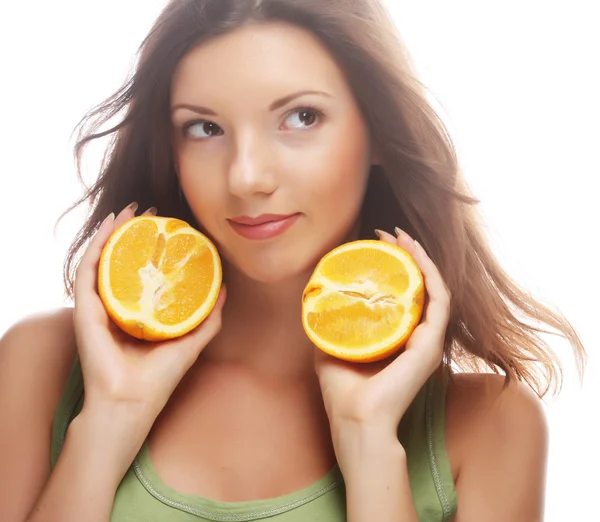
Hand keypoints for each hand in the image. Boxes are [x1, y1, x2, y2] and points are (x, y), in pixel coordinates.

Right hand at [73, 203, 224, 426]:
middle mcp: (116, 305)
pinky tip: (112, 225)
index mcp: (137, 312)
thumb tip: (224, 290)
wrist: (131, 403)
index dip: (153, 248)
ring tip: (131, 211)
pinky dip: (98, 244)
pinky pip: (88, 268)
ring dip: (115, 231)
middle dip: (134, 233)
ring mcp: (98, 305)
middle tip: (151, 213)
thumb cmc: (158, 379)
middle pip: (123, 260)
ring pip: (104, 258)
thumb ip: (207, 318)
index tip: (168, 229)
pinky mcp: (84, 308)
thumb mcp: (191, 342)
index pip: (142, 271)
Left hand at [315, 228, 451, 446]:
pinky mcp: (431, 345)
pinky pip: (439, 301)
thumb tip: (315, 299)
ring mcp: (427, 341)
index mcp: (398, 338)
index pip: (404, 293)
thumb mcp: (331, 348)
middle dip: (407, 255)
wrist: (355, 421)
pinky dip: (429, 275)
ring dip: (420, 258)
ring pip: (433, 288)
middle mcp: (417, 337)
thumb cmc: (343, 393)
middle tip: (390, 233)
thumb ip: (329, 326)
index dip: (395, 265)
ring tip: (401, 237)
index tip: (377, 242)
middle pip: (420, 286)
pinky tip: (414, 255)